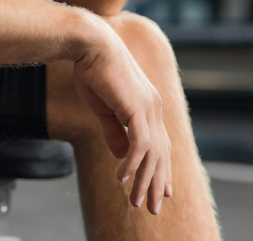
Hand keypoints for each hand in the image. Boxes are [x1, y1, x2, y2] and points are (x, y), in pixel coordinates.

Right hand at [72, 22, 171, 214]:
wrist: (89, 44)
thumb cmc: (92, 70)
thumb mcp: (103, 108)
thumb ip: (114, 131)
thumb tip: (123, 157)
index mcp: (148, 105)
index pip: (160, 144)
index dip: (161, 169)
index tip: (163, 191)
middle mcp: (154, 107)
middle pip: (161, 154)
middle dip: (156, 183)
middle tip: (152, 208)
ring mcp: (148, 108)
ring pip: (152, 154)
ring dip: (144, 181)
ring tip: (136, 202)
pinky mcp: (136, 108)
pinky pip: (139, 145)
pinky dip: (132, 164)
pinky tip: (122, 178)